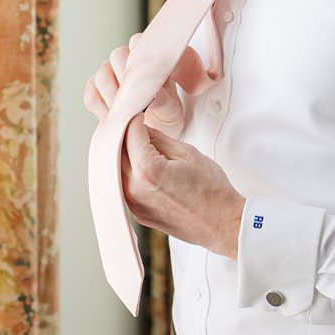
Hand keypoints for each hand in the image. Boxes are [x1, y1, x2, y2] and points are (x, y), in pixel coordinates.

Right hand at [82, 36, 184, 136]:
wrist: (154, 129)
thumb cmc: (165, 112)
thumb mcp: (171, 108)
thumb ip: (165, 100)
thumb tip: (155, 97)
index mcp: (146, 56)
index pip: (137, 42)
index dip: (139, 57)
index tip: (147, 78)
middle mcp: (125, 60)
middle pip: (116, 56)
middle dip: (126, 79)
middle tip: (137, 99)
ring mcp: (108, 74)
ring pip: (102, 76)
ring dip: (113, 96)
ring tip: (127, 112)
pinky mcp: (95, 91)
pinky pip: (91, 95)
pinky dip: (101, 108)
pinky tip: (115, 117)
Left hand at [121, 116, 244, 257]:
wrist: (220, 223)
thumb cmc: (210, 190)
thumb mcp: (187, 153)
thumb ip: (158, 138)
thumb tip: (141, 127)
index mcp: (147, 170)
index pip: (129, 133)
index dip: (133, 117)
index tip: (137, 110)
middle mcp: (134, 189)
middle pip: (114, 150)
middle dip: (123, 133)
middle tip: (133, 121)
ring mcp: (132, 204)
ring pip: (114, 169)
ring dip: (121, 152)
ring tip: (135, 140)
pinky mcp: (136, 212)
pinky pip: (121, 185)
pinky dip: (125, 170)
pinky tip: (137, 161)